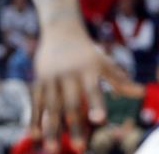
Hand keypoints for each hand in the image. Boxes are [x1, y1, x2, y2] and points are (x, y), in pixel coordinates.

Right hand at [32, 31, 129, 150]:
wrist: (60, 31)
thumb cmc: (86, 51)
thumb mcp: (104, 62)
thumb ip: (119, 79)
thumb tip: (140, 92)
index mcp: (86, 70)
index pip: (92, 90)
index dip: (95, 104)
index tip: (99, 120)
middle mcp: (67, 75)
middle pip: (70, 104)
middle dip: (74, 126)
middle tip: (80, 148)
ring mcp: (50, 79)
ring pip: (50, 107)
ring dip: (50, 129)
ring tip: (51, 149)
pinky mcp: (38, 81)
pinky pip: (35, 102)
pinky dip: (34, 119)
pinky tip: (34, 136)